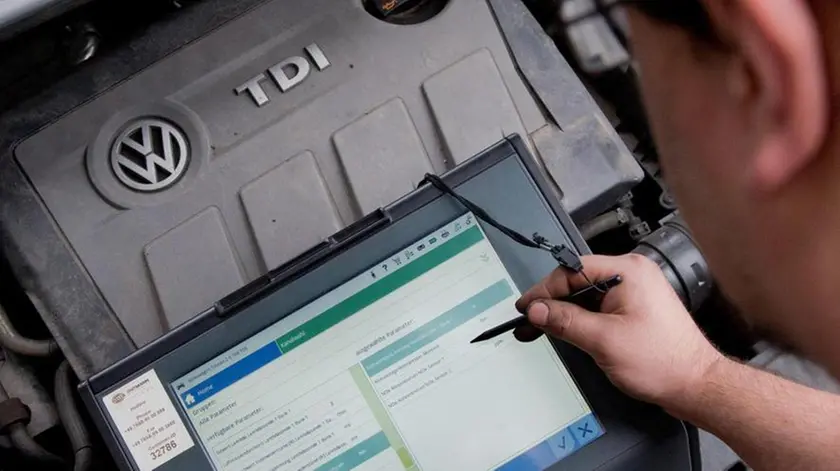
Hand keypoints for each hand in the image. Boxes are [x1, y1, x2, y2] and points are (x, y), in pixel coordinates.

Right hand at [515, 254, 722, 411]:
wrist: (695, 385)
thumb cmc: (663, 362)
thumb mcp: (603, 340)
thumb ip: (565, 321)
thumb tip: (537, 309)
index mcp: (629, 272)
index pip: (573, 270)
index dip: (545, 289)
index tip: (527, 307)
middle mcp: (633, 276)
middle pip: (578, 281)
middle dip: (552, 302)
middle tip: (528, 320)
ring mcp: (634, 293)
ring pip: (586, 296)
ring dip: (563, 312)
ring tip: (539, 328)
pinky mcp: (633, 310)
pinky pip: (598, 307)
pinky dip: (579, 319)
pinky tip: (563, 331)